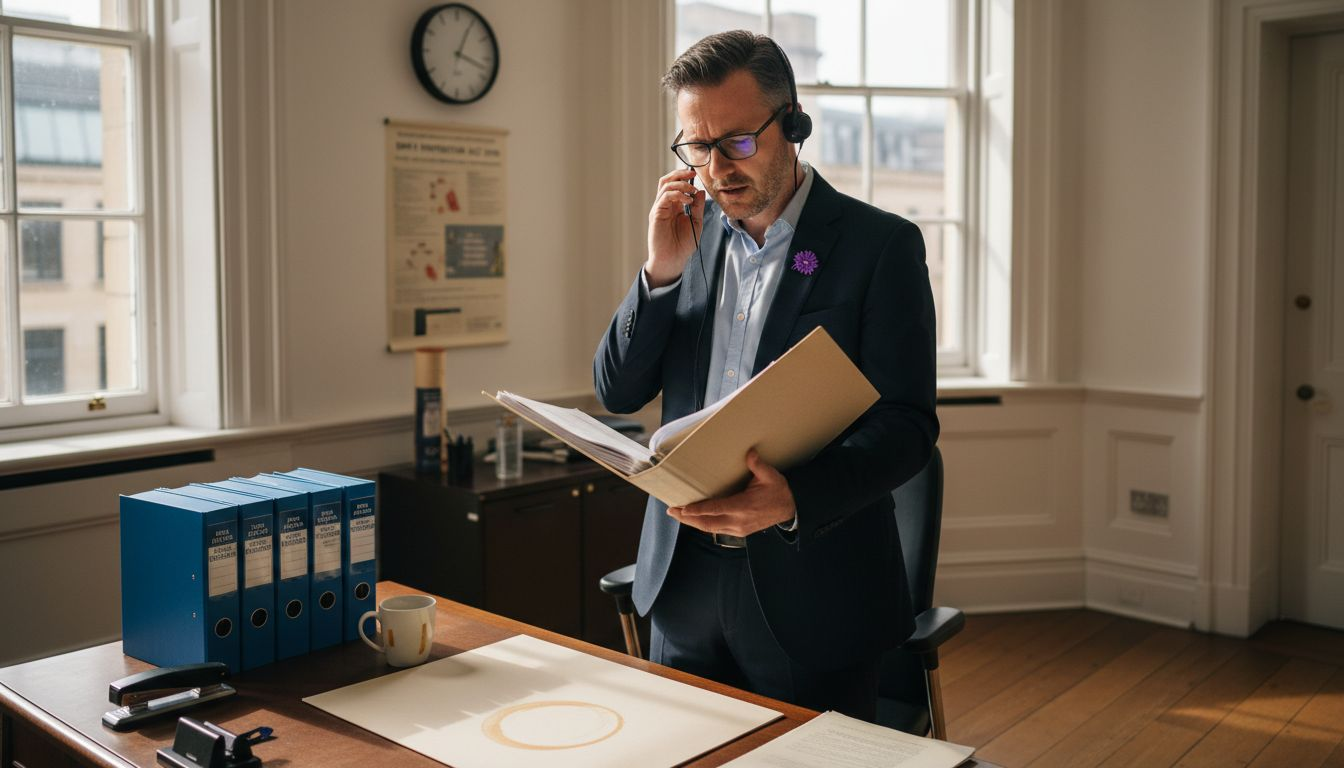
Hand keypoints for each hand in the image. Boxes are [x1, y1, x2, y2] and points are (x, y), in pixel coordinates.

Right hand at [645, 167, 705, 288]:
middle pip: (667, 180)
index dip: (685, 177)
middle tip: (693, 173)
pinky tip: (688, 201)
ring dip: (681, 184)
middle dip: (680, 174)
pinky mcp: (656, 213)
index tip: (697, 175)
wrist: (673, 260)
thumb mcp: (696, 223)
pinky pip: (665, 197)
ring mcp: (659, 208)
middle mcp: (665, 205)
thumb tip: (701, 191)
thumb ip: (698, 207)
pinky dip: (677, 194)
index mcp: (674, 206)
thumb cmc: (683, 245)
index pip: (676, 185)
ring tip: (692, 191)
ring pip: (665, 185)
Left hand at [667, 449, 794, 536]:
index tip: (683, 508)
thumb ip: (758, 465)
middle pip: (707, 523)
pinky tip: (695, 518)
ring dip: (693, 522)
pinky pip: (716, 529)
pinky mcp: (739, 531)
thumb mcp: (771, 477)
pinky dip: (703, 524)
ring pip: (710, 528)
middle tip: (672, 511)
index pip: (716, 510)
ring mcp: (738, 529)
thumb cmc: (779, 492)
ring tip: (678, 515)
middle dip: (688, 518)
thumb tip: (749, 453)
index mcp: (744, 507)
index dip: (698, 510)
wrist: (790, 510)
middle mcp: (738, 521)